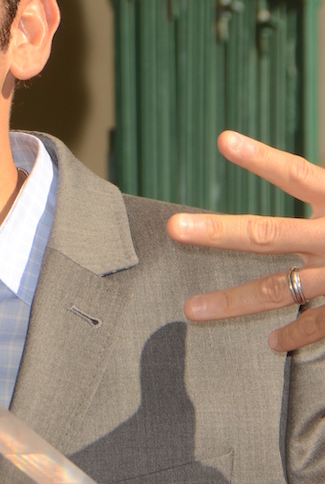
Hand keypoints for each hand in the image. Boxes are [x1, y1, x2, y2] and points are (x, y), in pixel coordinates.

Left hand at [166, 131, 324, 350]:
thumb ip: (322, 189)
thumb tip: (288, 166)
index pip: (299, 174)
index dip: (263, 158)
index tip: (223, 139)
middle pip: (268, 234)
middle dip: (218, 232)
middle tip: (173, 228)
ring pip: (280, 290)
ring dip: (233, 302)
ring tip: (190, 310)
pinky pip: (321, 325)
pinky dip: (298, 334)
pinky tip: (273, 344)